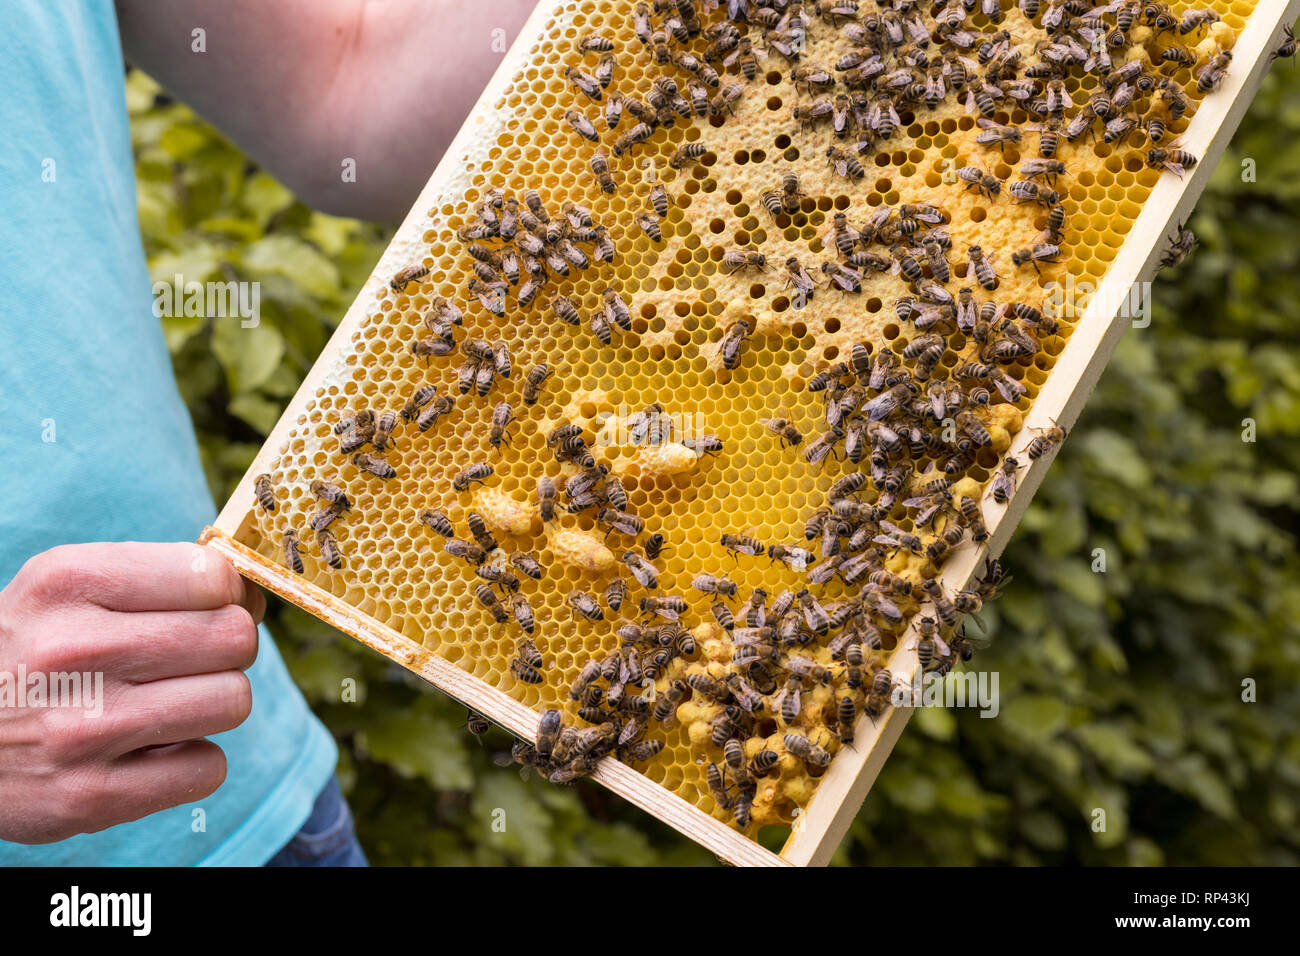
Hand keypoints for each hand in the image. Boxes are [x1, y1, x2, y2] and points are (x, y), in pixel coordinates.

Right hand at [0, 542, 263, 843]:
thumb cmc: (32, 650)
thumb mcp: (71, 588)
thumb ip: (163, 578)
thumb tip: (255, 595)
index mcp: (68, 582)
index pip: (212, 576)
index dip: (227, 593)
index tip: (208, 607)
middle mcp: (72, 650)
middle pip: (234, 638)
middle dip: (228, 648)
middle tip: (192, 660)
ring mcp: (80, 728)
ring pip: (233, 701)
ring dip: (214, 704)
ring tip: (169, 703)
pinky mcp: (90, 796)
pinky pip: (208, 768)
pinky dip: (192, 762)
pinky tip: (151, 751)